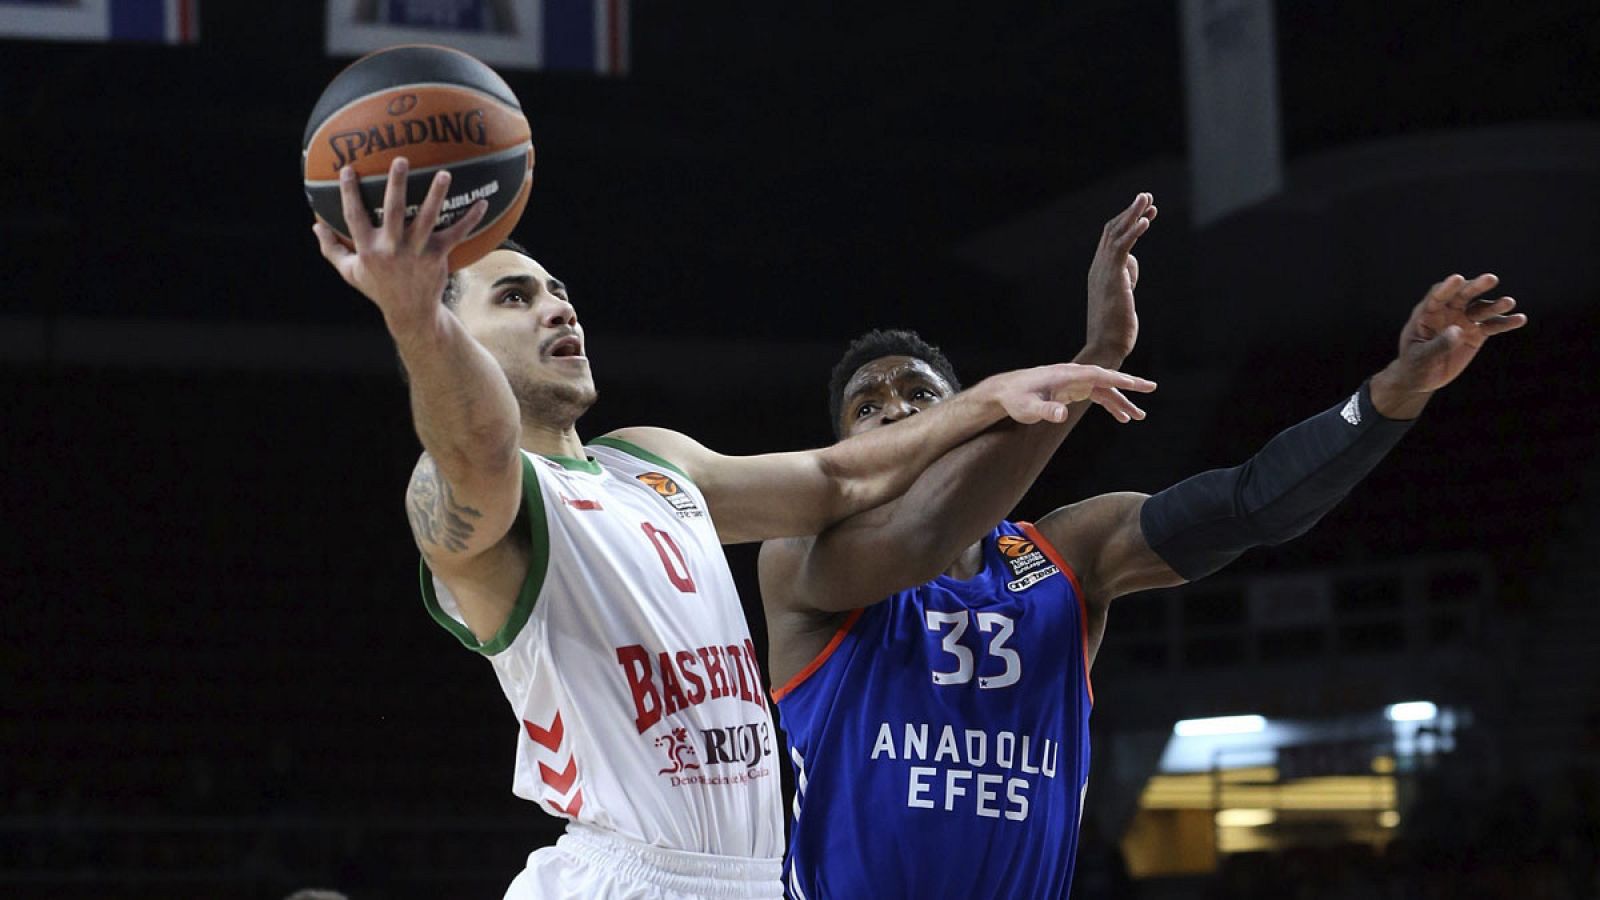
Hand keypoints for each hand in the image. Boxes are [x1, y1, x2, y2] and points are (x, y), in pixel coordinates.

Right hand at [312, 157, 488, 330]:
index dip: (349, 193)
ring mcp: (417, 252)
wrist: (410, 312)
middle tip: (400, 160)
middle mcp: (392, 248)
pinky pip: (456, 234)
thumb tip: (315, 226)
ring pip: (427, 219)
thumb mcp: (350, 272)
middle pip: (393, 211)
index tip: (347, 169)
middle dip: (396, 185)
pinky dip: (470, 219)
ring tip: (444, 174)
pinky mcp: (438, 256)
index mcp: (368, 249)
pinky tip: (482, 202)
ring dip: (436, 196)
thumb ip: (331, 249)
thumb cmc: (379, 288)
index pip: (354, 217)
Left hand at [989, 363, 1156, 424]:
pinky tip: (1120, 417)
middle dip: (1129, 385)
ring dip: (1121, 402)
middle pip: (1107, 379)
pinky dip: (1109, 405)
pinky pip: (1096, 395)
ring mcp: (1074, 382)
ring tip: (1137, 417)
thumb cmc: (1016, 398)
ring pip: (1104, 389)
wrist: (1006, 392)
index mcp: (1068, 375)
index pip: (1100, 374)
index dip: (1121, 378)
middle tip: (1152, 389)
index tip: (1139, 383)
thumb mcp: (1028, 408)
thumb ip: (1046, 410)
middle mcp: (1074, 375)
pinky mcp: (1073, 390)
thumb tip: (1061, 414)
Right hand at [1083, 192, 1156, 361]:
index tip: (1147, 214)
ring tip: (1147, 199)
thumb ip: (1125, 280)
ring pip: (1117, 233)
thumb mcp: (1122, 298)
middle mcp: (1099, 266)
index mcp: (1100, 272)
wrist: (1105, 345)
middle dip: (1130, 212)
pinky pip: (1122, 247)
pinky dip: (1134, 232)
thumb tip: (1131, 270)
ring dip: (1133, 214)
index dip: (1128, 224)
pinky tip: (1146, 220)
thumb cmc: (1114, 329)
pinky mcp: (1112, 276)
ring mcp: (1104, 270)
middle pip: (1112, 230)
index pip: (1112, 240)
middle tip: (1146, 197)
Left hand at [1370, 273, 1526, 416]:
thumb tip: (1458, 330)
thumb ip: (1438, 344)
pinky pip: (1492, 326)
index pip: (1437, 297)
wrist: (1423, 378)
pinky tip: (1519, 319)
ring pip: (1480, 309)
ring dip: (1495, 305)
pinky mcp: (1476, 333)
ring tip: (1509, 302)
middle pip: (1462, 296)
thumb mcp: (1422, 357)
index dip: (1447, 288)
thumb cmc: (1415, 365)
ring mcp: (1463, 321)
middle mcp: (1447, 313)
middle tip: (1491, 279)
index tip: (1457, 279)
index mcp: (1427, 314)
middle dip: (1476, 287)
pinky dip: (1505, 323)